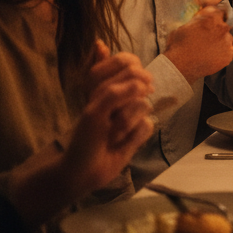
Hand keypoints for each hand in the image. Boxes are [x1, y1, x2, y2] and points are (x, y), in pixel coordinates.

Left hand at [59, 41, 154, 191]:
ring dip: (125, 122)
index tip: (122, 83)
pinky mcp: (141, 130)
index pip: (127, 61)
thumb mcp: (95, 109)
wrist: (85, 171)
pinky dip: (133, 136)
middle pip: (140, 81)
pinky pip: (147, 124)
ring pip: (144, 105)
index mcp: (106, 83)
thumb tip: (145, 85)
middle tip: (111, 114)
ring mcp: (134, 112)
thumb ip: (118, 91)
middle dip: (126, 100)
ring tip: (112, 134)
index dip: (130, 69)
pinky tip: (122, 144)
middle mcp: (122, 94)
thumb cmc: (84, 137)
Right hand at [165, 0, 232, 84]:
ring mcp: (227, 42)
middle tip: (206, 37)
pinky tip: (210, 55)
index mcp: (212, 18)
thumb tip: (201, 16)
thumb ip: (197, 19)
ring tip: (207, 48)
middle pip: (223, 25)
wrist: (180, 66)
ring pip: (226, 38)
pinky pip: (227, 51)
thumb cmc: (179, 45)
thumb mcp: (184, 25)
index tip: (210, 21)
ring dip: (219, 41)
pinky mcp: (228, 55)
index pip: (219, 11)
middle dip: (216, 29)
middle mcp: (222, 28)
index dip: (213, 16)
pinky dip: (221, 52)